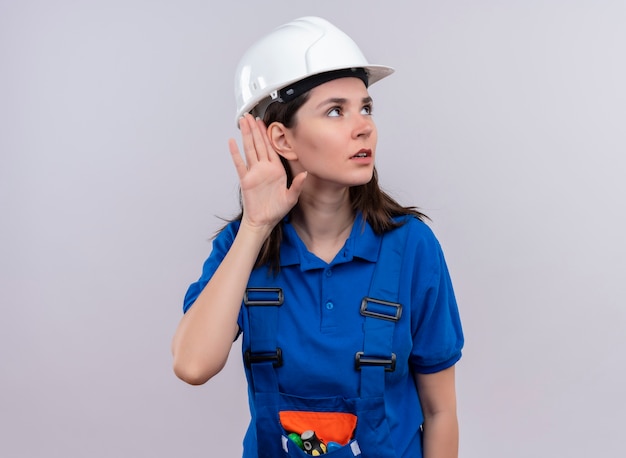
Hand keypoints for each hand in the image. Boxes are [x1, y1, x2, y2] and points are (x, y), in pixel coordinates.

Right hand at [228, 114, 306, 231]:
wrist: (264, 221)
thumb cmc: (276, 210)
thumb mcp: (291, 197)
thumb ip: (298, 185)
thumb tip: (305, 174)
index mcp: (276, 170)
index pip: (271, 147)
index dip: (267, 134)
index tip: (264, 122)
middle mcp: (264, 168)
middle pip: (258, 144)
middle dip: (254, 129)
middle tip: (250, 115)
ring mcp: (254, 173)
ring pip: (249, 149)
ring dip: (245, 135)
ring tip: (242, 122)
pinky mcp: (246, 180)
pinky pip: (239, 164)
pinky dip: (235, 153)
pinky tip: (232, 142)